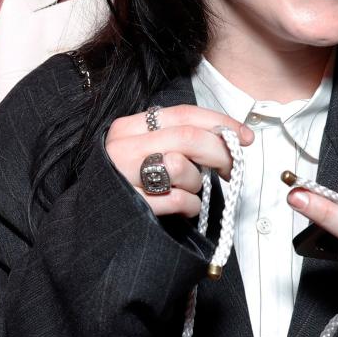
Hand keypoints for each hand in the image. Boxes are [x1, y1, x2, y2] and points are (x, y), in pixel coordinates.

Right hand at [105, 105, 253, 217]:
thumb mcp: (144, 151)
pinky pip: (179, 200)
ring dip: (197, 183)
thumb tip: (226, 136)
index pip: (183, 114)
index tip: (244, 136)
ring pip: (182, 166)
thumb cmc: (129, 184)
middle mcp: (122, 148)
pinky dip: (191, 206)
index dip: (220, 123)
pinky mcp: (132, 205)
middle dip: (219, 152)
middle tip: (230, 168)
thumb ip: (175, 139)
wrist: (93, 222)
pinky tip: (185, 209)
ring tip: (188, 191)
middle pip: (188, 137)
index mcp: (128, 128)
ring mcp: (124, 177)